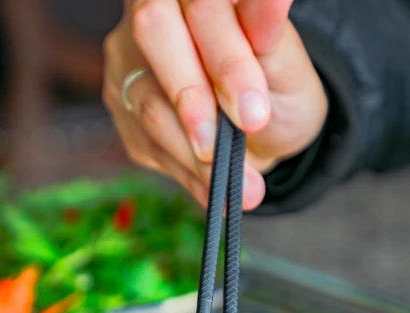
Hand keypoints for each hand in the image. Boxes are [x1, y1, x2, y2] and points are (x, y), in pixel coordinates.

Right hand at [103, 0, 327, 209]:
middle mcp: (154, 11)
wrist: (263, 124)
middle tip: (227, 148)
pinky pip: (150, 145)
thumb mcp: (286, 60)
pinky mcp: (124, 108)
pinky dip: (192, 177)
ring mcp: (130, 60)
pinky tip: (224, 195)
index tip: (254, 112)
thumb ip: (269, 34)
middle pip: (153, 34)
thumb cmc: (275, 82)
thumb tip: (274, 1)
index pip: (199, 5)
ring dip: (198, 155)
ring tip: (247, 190)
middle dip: (194, 98)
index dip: (225, 58)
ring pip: (148, 102)